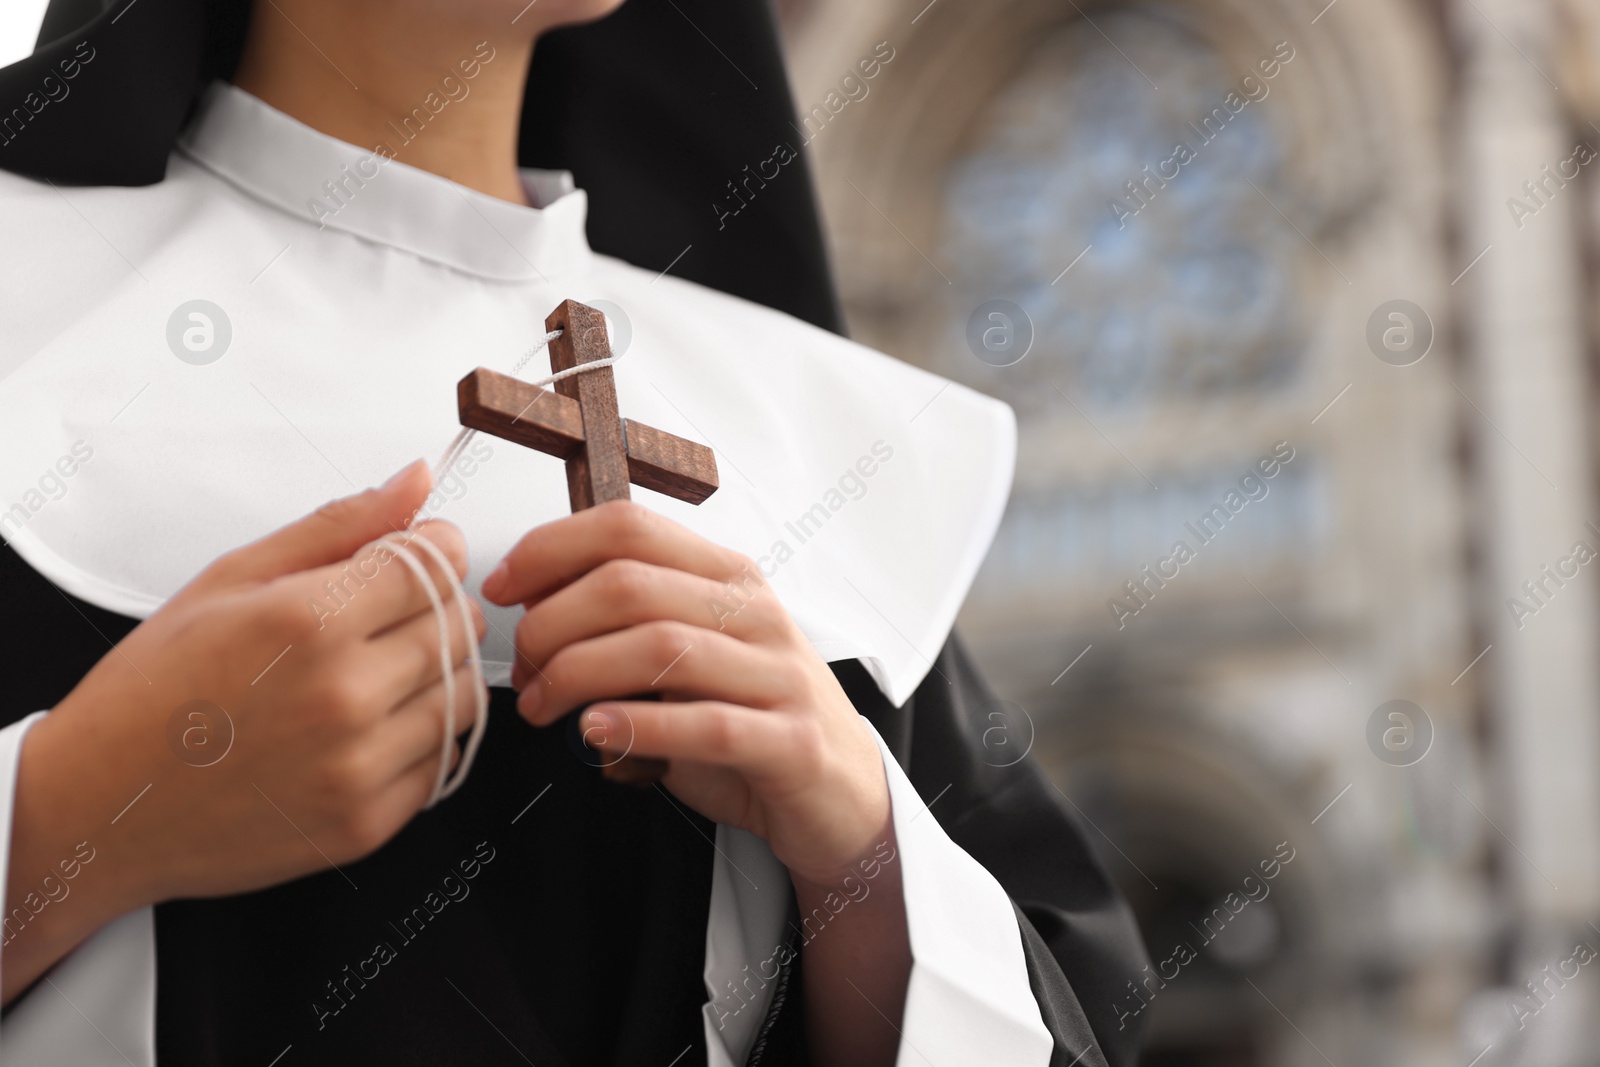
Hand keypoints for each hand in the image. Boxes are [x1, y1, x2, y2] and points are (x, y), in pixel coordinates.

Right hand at [4, 462, 484, 1002]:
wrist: (100, 808)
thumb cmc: (153, 693)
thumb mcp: (232, 580)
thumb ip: (338, 526)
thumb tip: (415, 481)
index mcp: (310, 621)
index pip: (438, 563)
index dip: (433, 551)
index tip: (416, 555)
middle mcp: (344, 694)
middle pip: (460, 624)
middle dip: (437, 608)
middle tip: (383, 617)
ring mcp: (359, 766)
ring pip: (465, 693)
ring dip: (438, 674)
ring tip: (374, 673)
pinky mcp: (366, 823)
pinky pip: (444, 761)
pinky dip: (421, 739)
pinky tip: (365, 729)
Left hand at [483, 501, 891, 886]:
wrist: (839, 792)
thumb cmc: (752, 720)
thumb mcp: (689, 655)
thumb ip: (629, 625)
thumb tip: (534, 607)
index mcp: (726, 577)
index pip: (630, 528)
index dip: (551, 549)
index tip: (502, 588)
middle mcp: (754, 614)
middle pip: (631, 586)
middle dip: (551, 625)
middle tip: (522, 670)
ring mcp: (778, 675)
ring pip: (660, 648)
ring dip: (577, 676)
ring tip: (542, 707)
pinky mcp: (790, 741)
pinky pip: (708, 725)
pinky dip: (640, 726)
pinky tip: (597, 733)